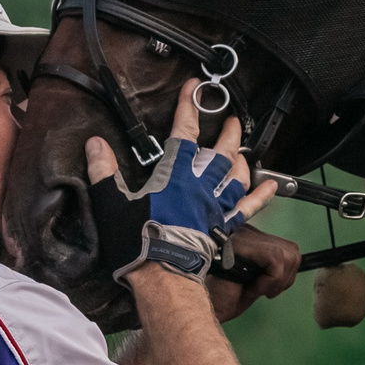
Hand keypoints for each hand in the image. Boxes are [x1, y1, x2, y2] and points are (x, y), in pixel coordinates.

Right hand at [86, 84, 277, 286]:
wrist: (163, 276)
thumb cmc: (138, 241)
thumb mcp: (113, 205)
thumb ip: (104, 173)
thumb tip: (94, 145)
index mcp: (175, 176)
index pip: (185, 132)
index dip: (189, 107)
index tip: (194, 88)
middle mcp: (200, 187)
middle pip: (220, 153)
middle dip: (227, 133)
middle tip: (231, 120)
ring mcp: (214, 207)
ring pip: (235, 177)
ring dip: (241, 160)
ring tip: (244, 149)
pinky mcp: (221, 227)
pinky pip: (246, 208)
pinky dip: (260, 196)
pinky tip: (270, 186)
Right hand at [210, 223, 298, 322]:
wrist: (202, 309)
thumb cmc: (223, 298)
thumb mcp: (254, 281)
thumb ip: (272, 269)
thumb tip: (294, 261)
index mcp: (248, 238)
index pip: (286, 247)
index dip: (287, 271)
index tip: (269, 289)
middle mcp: (245, 230)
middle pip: (292, 250)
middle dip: (285, 278)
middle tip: (264, 292)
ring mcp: (242, 234)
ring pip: (287, 254)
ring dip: (277, 281)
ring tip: (256, 290)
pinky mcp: (241, 243)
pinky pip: (276, 260)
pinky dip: (271, 280)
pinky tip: (253, 288)